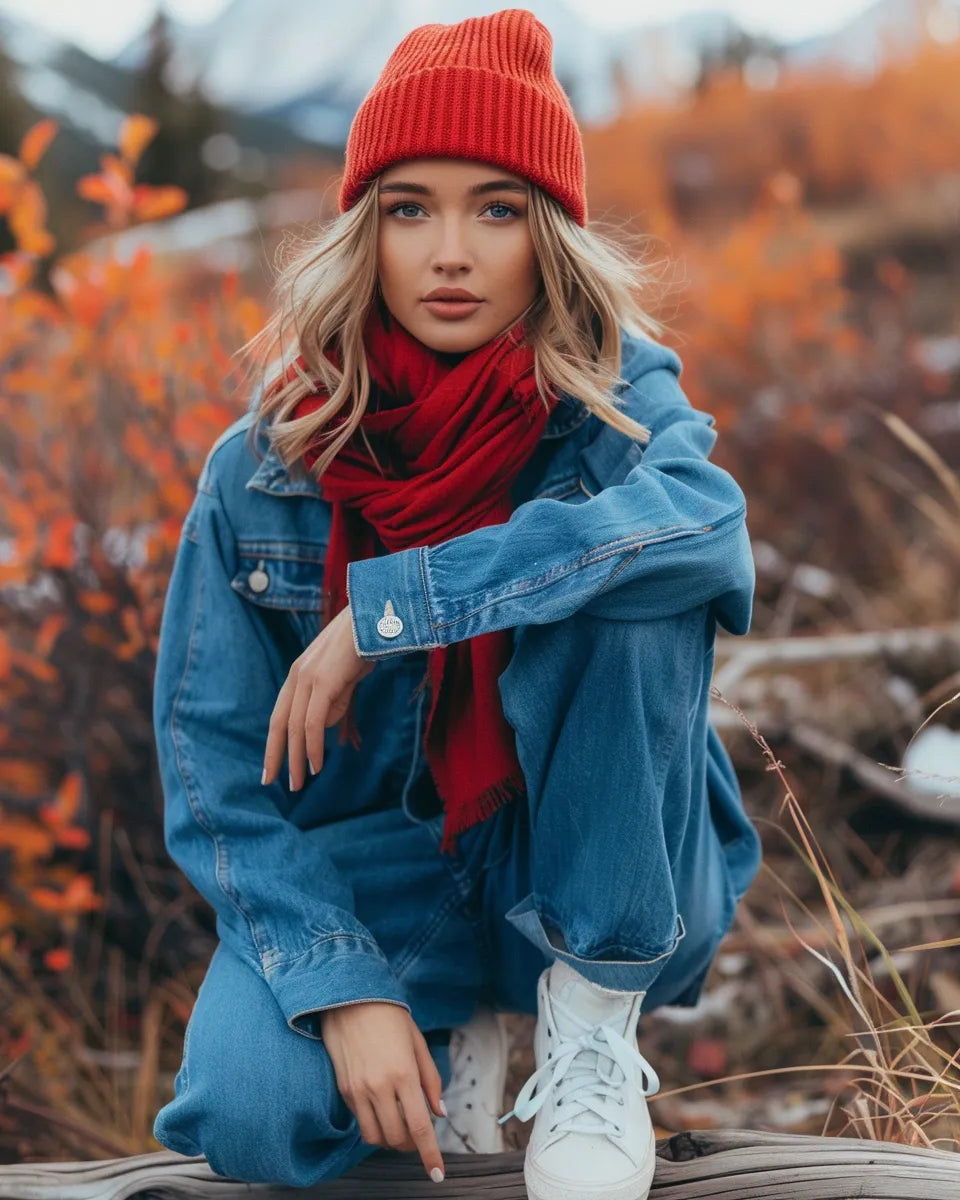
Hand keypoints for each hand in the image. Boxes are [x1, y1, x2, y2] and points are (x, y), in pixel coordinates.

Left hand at [262, 603, 376, 789]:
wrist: (375, 618)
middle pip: (281, 724)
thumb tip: (324, 727)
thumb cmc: (364, 645)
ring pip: (296, 728)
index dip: (274, 744)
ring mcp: (308, 678)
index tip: (271, 769)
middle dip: (278, 757)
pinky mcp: (323, 683)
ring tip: (300, 782)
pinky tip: (316, 764)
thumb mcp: (345, 677)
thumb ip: (334, 700)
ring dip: (297, 759)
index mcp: (299, 674)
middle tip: (278, 784)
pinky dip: (313, 747)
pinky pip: (313, 723)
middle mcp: (297, 676)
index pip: (279, 715)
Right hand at [321, 1001, 446, 1181]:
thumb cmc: (390, 1017)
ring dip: (390, 1138)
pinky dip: (374, 1124)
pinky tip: (381, 1109)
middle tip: (418, 1136)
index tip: (437, 1173)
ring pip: (375, 1137)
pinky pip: (360, 1121)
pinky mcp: (344, 1089)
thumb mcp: (418, 1043)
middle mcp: (380, 1087)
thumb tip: (439, 1113)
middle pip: (397, 1137)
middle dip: (410, 1145)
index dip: (429, 1155)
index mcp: (404, 1074)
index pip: (419, 1127)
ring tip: (399, 1124)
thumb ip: (430, 1080)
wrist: (350, 998)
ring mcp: (359, 1090)